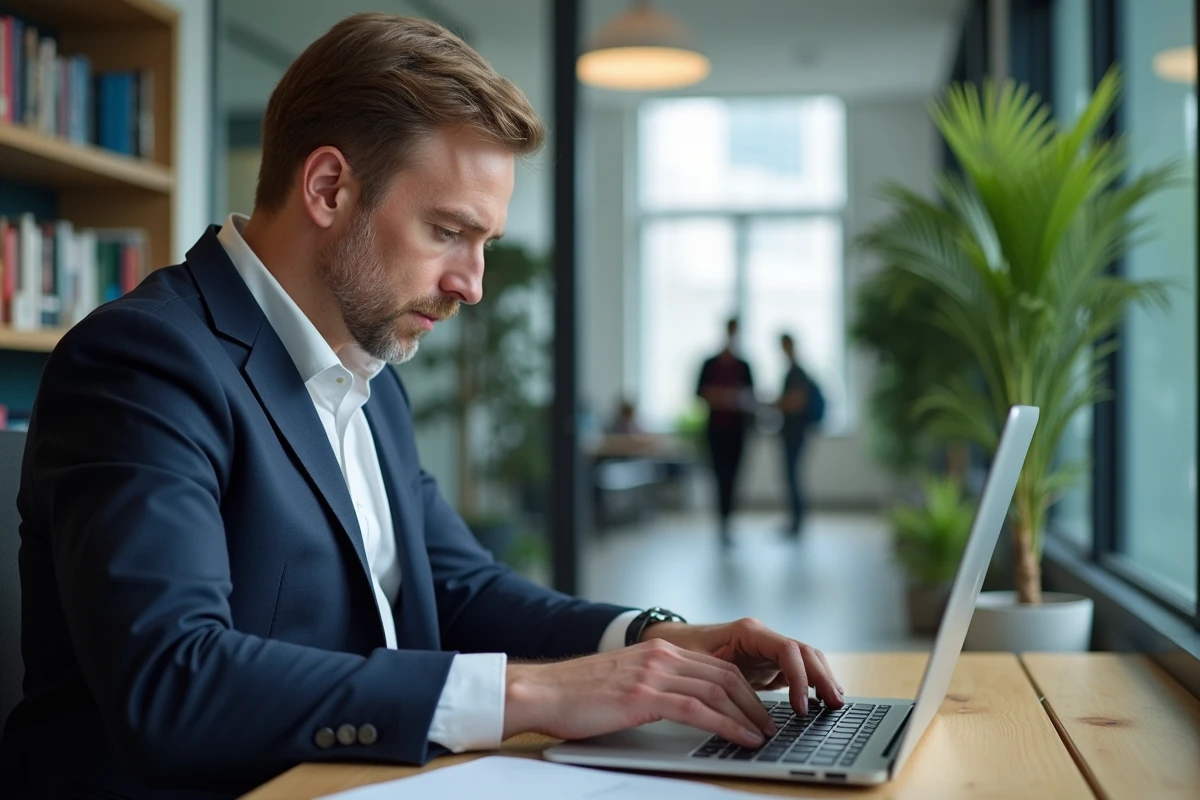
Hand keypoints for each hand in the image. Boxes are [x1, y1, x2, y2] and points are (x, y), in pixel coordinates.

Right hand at [503, 639, 776, 747]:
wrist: (540, 692)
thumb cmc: (575, 695)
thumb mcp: (624, 684)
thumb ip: (653, 688)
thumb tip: (681, 710)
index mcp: (657, 650)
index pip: (715, 664)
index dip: (743, 687)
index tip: (758, 708)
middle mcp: (660, 655)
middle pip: (724, 674)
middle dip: (753, 701)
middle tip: (769, 725)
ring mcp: (653, 673)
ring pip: (718, 690)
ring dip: (747, 715)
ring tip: (762, 736)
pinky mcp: (644, 695)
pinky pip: (698, 709)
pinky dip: (727, 724)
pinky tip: (741, 738)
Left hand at [641, 618, 844, 715]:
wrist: (671, 642)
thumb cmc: (680, 649)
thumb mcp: (696, 662)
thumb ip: (716, 679)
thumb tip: (731, 707)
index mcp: (748, 631)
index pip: (788, 649)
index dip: (799, 677)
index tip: (801, 706)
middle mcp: (763, 637)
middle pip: (804, 652)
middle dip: (822, 677)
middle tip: (835, 706)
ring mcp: (768, 649)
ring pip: (806, 660)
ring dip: (822, 679)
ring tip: (835, 705)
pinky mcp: (767, 663)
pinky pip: (797, 671)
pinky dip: (811, 684)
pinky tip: (820, 702)